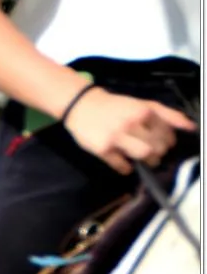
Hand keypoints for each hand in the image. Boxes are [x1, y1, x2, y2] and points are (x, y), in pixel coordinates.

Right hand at [63, 89, 196, 174]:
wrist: (82, 106)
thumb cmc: (116, 106)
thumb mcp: (142, 104)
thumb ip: (167, 114)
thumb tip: (190, 127)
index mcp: (144, 111)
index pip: (167, 133)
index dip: (168, 141)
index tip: (164, 143)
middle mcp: (131, 123)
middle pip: (157, 146)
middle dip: (159, 153)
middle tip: (154, 153)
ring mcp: (116, 137)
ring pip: (143, 155)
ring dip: (148, 161)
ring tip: (145, 160)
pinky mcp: (102, 149)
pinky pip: (121, 165)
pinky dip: (126, 168)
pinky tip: (126, 164)